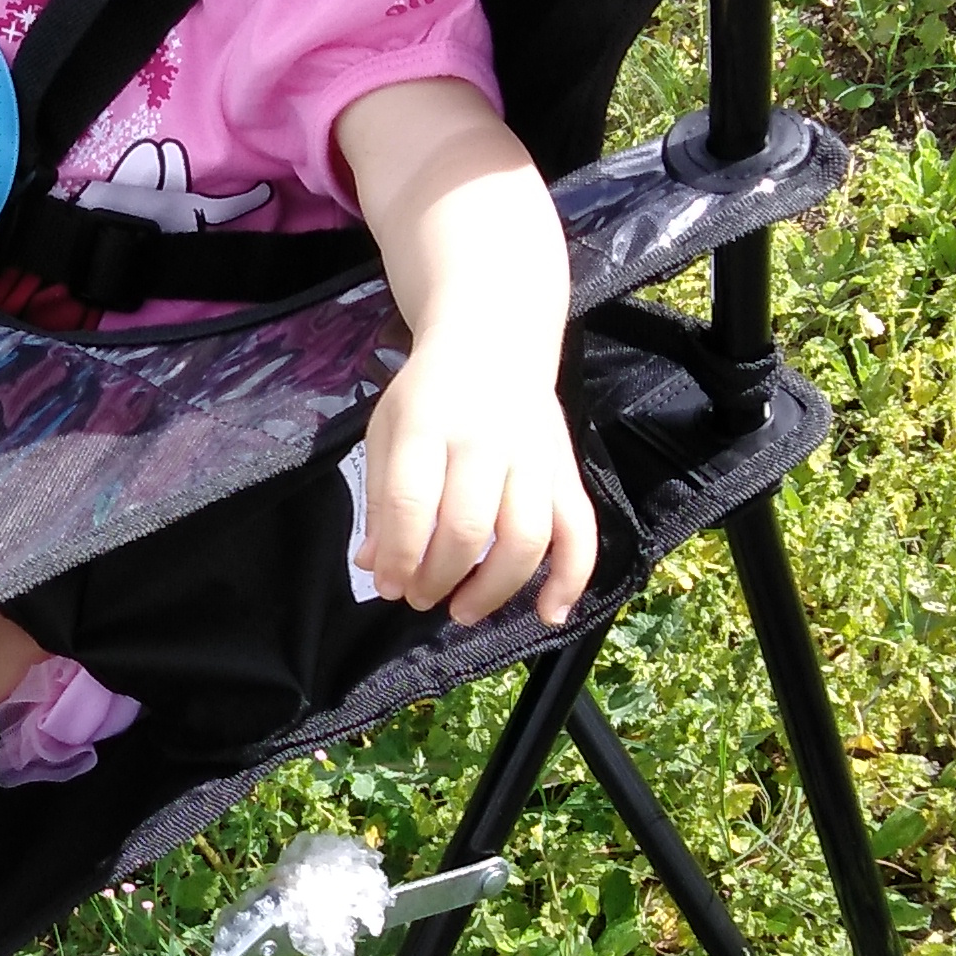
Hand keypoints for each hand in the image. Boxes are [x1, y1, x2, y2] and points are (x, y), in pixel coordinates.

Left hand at [355, 343, 597, 627]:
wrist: (492, 341)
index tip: (388, 585)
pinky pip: (580, 530)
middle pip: (468, 526)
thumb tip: (375, 566)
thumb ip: (380, 499)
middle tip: (420, 597)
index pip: (411, 502)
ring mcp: (533, 455)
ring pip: (526, 537)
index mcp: (427, 424)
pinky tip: (549, 614)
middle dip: (439, 577)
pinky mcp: (566, 470)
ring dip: (494, 588)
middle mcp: (485, 439)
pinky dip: (570, 578)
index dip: (399, 556)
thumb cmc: (430, 395)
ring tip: (463, 609)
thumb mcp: (387, 431)